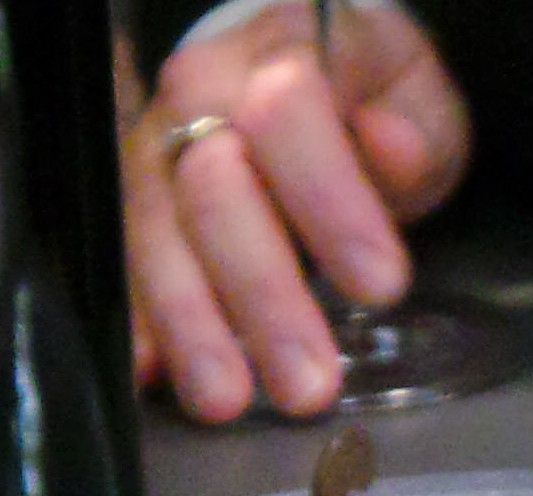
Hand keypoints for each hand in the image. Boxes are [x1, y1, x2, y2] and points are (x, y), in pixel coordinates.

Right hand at [125, 2, 471, 421]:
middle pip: (213, 191)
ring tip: (227, 399)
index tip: (381, 284)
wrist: (290, 67)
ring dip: (192, 325)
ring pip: (156, 235)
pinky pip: (120, 261)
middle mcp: (198, 101)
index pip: (287, 118)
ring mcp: (153, 152)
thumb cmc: (361, 91)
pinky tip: (147, 374)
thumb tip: (395, 146)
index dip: (331, 202)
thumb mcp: (410, 93)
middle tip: (308, 380)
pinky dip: (136, 320)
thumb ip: (412, 124)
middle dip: (261, 292)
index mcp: (276, 58)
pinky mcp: (130, 204)